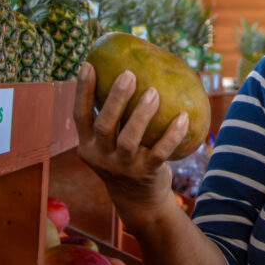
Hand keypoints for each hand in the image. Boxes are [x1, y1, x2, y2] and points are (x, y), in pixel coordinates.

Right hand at [73, 62, 189, 227]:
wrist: (139, 200)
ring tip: (154, 92)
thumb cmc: (126, 158)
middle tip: (128, 74)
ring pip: (129, 139)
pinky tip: (183, 116)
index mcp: (88, 145)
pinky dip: (172, 134)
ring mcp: (124, 167)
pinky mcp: (146, 174)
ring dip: (142, 114)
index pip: (80, 115)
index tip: (88, 64)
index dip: (82, 90)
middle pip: (104, 125)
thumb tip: (130, 70)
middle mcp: (101, 157)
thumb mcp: (111, 142)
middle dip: (115, 99)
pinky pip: (160, 152)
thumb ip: (114, 116)